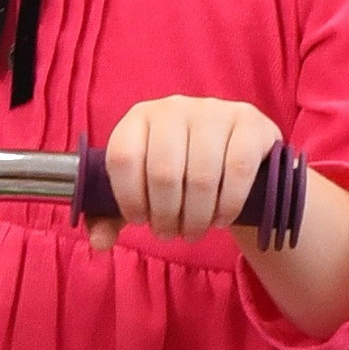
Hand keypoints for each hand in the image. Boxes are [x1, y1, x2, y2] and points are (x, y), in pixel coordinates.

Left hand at [92, 97, 281, 249]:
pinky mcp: (249, 123)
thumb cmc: (180, 174)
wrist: (234, 154)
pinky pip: (238, 170)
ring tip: (193, 231)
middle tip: (170, 233)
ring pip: (201, 175)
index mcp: (139, 117)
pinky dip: (227, 204)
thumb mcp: (143, 192)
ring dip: (196, 216)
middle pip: (163, 172)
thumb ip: (113, 216)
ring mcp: (214, 111)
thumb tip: (99, 242)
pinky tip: (221, 219)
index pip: (123, 157)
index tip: (140, 220)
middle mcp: (174, 107)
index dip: (129, 198)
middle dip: (165, 215)